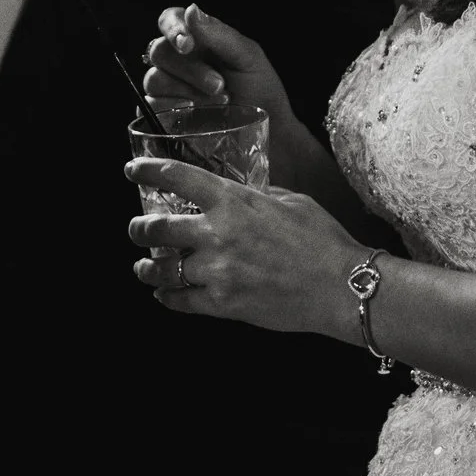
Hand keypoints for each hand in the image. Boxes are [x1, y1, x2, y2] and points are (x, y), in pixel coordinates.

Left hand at [124, 156, 366, 339]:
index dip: (148, 171)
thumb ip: (257, 196)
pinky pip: (182, 301)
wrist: (342, 286)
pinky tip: (164, 295)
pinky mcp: (224, 304)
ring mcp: (218, 271)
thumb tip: (242, 194)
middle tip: (137, 229)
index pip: (178, 177)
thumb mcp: (290, 200)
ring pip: (163, 269)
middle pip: (157, 228)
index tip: (133, 171)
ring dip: (147, 267)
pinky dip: (169, 298)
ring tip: (144, 266)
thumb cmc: (322, 241)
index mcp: (234, 201)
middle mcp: (218, 234)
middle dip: (139, 228)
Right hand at [143, 4, 294, 126]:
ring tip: (219, 100)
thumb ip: (219, 34)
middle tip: (219, 84)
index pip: (169, 19)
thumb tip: (191, 10)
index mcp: (198, 37)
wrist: (267, 128)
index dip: (173, 28)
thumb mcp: (247, 57)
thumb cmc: (259, 87)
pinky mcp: (164, 112)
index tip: (188, 44)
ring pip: (154, 79)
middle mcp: (179, 59)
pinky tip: (194, 111)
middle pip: (160, 51)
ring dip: (186, 90)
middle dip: (190, 69)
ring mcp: (170, 86)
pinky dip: (172, 107)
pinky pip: (151, 104)